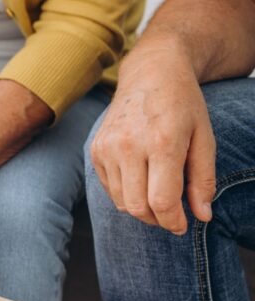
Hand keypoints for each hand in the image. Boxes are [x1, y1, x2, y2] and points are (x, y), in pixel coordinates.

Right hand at [89, 41, 215, 234]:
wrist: (150, 74)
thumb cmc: (183, 105)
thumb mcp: (204, 138)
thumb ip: (203, 179)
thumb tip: (202, 216)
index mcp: (162, 142)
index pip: (161, 201)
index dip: (173, 221)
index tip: (183, 226)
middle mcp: (128, 146)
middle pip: (138, 207)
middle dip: (157, 220)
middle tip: (172, 215)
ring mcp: (107, 147)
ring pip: (121, 202)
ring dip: (141, 209)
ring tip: (158, 198)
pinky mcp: (95, 149)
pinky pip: (109, 188)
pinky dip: (126, 194)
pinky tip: (141, 181)